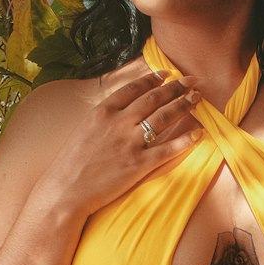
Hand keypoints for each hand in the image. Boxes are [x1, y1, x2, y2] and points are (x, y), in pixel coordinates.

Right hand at [46, 65, 201, 216]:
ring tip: (196, 99)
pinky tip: (197, 134)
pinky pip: (167, 150)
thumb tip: (122, 109)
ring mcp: (130, 143)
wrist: (66, 190)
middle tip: (191, 81)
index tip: (167, 74)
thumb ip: (104, 117)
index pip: (134, 88)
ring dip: (183, 106)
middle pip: (154, 99)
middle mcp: (119, 123)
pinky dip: (184, 141)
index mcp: (103, 111)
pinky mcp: (138, 165)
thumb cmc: (71, 163)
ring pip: (163, 118)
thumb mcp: (85, 129)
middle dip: (176, 87)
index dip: (153, 79)